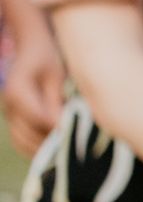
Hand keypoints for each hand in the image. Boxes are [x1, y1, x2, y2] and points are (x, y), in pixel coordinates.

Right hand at [3, 18, 63, 155]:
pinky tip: (53, 150)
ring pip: (21, 141)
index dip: (56, 127)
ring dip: (41, 149)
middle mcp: (8, 105)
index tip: (73, 133)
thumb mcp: (55, 76)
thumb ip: (55, 101)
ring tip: (64, 152)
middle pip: (27, 133)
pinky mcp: (13, 119)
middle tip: (73, 148)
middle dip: (49, 142)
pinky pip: (20, 139)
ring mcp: (9, 114)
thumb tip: (61, 126)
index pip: (36, 117)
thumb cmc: (47, 58)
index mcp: (17, 91)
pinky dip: (33, 147)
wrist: (31, 49)